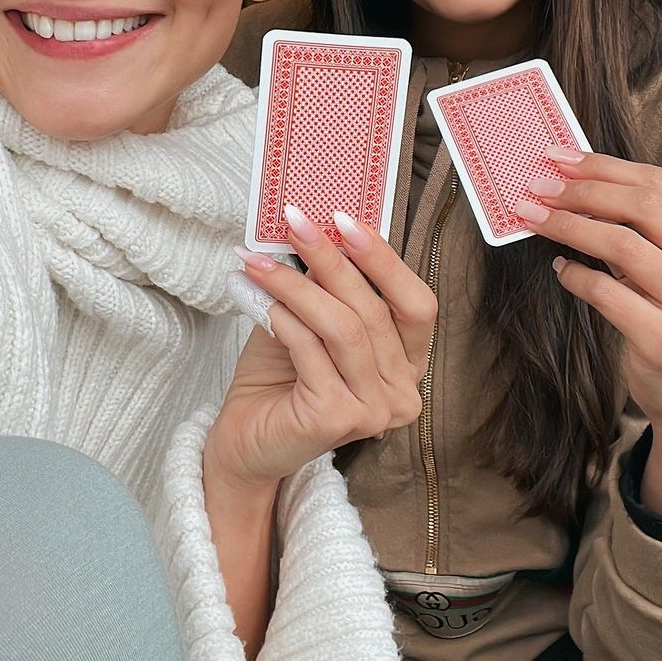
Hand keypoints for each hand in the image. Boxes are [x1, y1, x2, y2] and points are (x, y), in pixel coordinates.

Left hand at [208, 208, 435, 490]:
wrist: (244, 440)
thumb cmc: (279, 379)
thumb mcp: (308, 321)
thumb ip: (323, 287)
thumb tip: (316, 229)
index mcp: (407, 365)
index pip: (417, 304)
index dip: (385, 260)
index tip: (344, 219)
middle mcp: (402, 392)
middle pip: (374, 310)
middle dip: (330, 259)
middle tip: (294, 223)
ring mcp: (375, 411)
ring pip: (343, 328)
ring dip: (296, 285)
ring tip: (258, 262)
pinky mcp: (339, 419)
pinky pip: (311, 350)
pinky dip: (281, 317)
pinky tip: (254, 299)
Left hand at [519, 149, 661, 431]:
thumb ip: (652, 228)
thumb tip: (579, 183)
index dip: (605, 166)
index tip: (560, 158)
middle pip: (643, 206)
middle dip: (583, 190)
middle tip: (538, 186)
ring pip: (621, 244)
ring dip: (568, 226)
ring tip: (535, 218)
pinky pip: (605, 293)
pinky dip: (575, 276)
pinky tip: (561, 269)